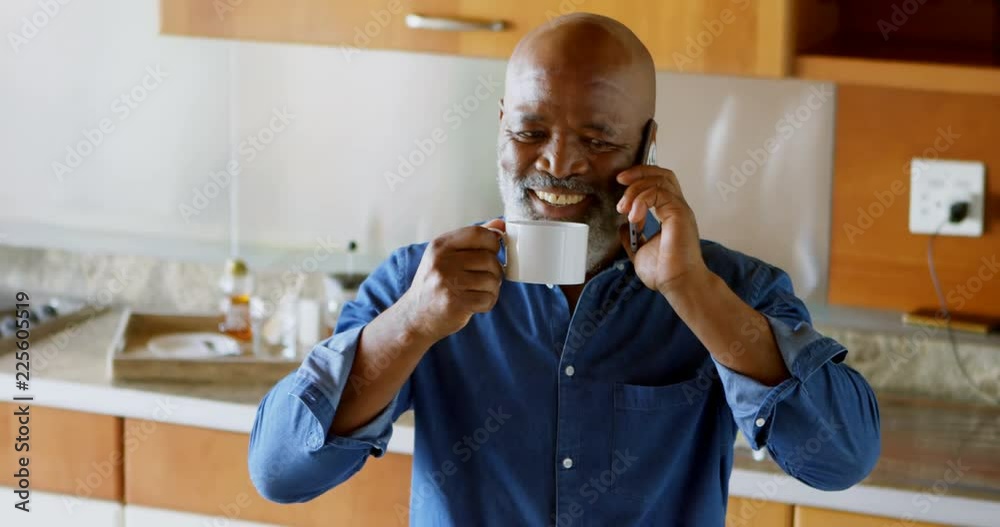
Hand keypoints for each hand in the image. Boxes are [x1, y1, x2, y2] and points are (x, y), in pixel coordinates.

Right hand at [399, 219, 504, 340]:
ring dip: (492, 288)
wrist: (415, 316)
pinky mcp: (455, 304)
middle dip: (495, 270)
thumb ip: (473, 239)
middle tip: (485, 278)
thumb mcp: (446, 255)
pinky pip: (488, 299)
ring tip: (478, 291)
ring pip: (492, 280)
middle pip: (489, 258)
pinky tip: (475, 303)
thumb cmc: (435, 283)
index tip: (491, 252)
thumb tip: (500, 224)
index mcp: (440, 245)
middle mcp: (442, 261)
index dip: (493, 243)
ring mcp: (448, 282)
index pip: (478, 233)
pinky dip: (487, 302)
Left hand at [615, 166, 709, 295]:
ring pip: (659, 180)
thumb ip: (632, 237)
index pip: (660, 183)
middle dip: (639, 172)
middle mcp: (677, 208)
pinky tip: (633, 217)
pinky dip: (641, 200)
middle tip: (619, 180)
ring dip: (636, 189)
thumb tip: (622, 227)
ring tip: (623, 208)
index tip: (620, 184)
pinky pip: (658, 193)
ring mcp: (680, 209)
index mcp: (670, 214)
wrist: (678, 284)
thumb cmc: (664, 272)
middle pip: (662, 174)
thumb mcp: (639, 251)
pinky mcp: (679, 213)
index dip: (640, 177)